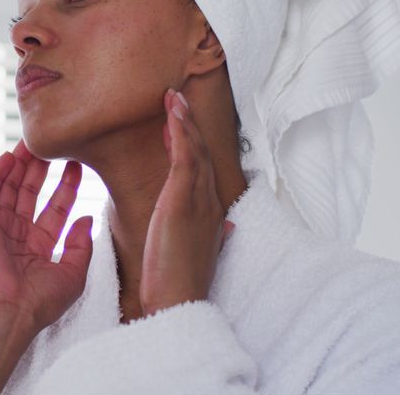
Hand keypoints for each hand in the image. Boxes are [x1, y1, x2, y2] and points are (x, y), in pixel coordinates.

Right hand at [0, 139, 93, 334]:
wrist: (10, 311)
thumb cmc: (41, 301)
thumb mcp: (74, 274)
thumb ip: (81, 245)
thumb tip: (87, 219)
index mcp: (39, 247)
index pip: (55, 209)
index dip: (66, 187)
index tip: (77, 166)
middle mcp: (18, 234)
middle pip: (30, 193)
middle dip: (41, 170)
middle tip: (53, 146)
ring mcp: (0, 227)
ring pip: (10, 188)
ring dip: (19, 165)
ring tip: (31, 142)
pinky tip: (7, 156)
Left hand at [139, 87, 235, 315]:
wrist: (178, 304)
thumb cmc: (180, 283)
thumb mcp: (197, 254)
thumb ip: (210, 236)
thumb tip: (226, 229)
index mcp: (211, 214)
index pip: (203, 170)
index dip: (194, 143)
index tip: (181, 124)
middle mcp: (209, 203)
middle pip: (204, 154)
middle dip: (191, 124)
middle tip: (178, 97)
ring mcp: (199, 200)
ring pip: (197, 150)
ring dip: (185, 120)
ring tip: (173, 96)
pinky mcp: (183, 202)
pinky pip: (186, 158)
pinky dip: (181, 132)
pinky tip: (173, 113)